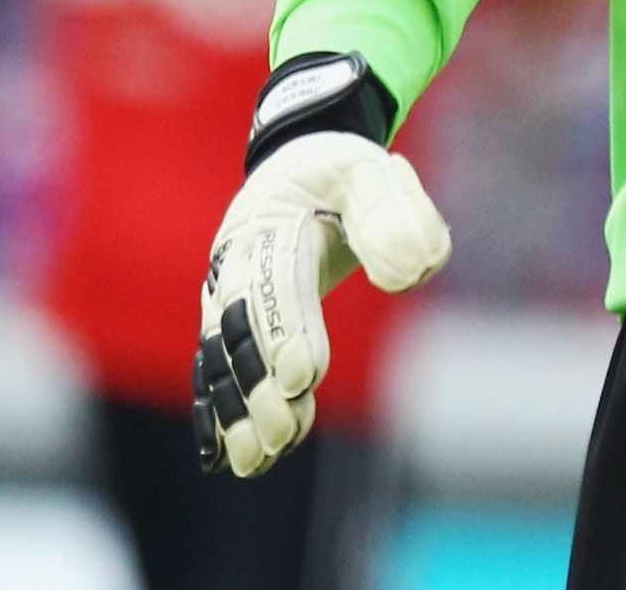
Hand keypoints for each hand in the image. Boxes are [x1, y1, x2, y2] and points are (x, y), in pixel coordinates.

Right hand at [192, 131, 450, 476]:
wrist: (296, 166)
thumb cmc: (343, 174)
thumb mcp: (374, 173)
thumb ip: (394, 215)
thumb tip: (409, 276)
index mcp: (270, 221)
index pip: (275, 280)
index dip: (288, 329)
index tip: (304, 377)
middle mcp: (233, 261)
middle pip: (241, 329)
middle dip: (259, 384)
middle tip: (283, 432)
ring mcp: (223, 294)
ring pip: (224, 358)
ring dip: (240, 410)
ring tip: (261, 459)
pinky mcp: (226, 320)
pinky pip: (216, 369)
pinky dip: (221, 412)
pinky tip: (233, 457)